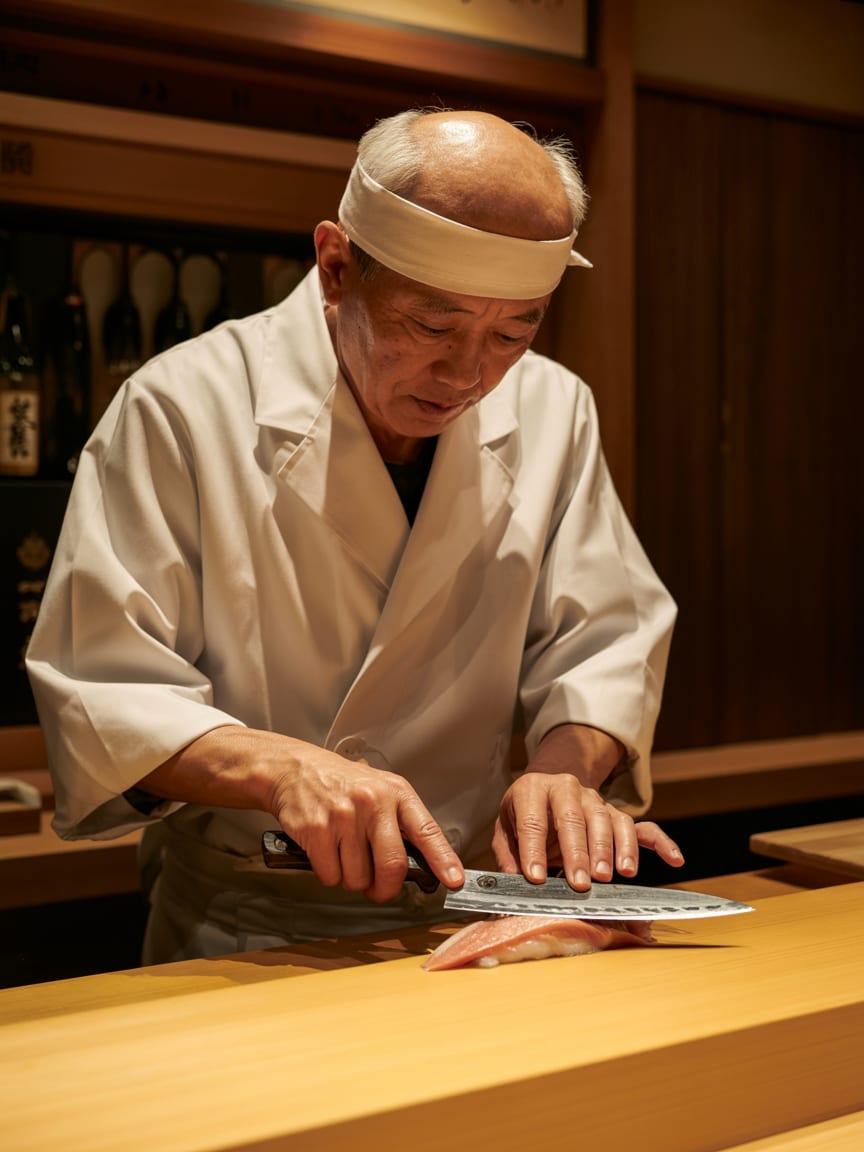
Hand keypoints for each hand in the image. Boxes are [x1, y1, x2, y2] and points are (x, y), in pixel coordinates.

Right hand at [140, 725, 463, 902]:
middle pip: (391, 866)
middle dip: (385, 889)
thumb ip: (399, 822)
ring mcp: (344, 817)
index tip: (454, 880)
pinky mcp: (317, 831)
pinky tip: (325, 854)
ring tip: (343, 856)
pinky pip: (330, 875)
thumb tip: (424, 864)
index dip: (442, 859)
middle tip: (377, 890)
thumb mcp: (377, 789)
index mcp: (395, 793)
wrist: (293, 769)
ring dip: (351, 879)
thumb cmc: (340, 784)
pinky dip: (328, 875)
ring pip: (358, 878)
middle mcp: (373, 803)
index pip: (426, 830)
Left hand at [492, 770, 682, 888]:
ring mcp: (596, 800)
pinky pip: (643, 827)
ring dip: (613, 849)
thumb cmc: (524, 815)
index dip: (533, 849)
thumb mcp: (506, 830)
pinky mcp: (617, 815)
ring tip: (615, 876)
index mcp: (533, 790)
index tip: (535, 877)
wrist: (547, 789)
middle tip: (581, 882)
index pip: (533, 819)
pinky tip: (675, 859)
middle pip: (576, 818)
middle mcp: (567, 789)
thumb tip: (511, 886)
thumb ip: (509, 856)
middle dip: (579, 852)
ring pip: (609, 820)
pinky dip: (661, 843)